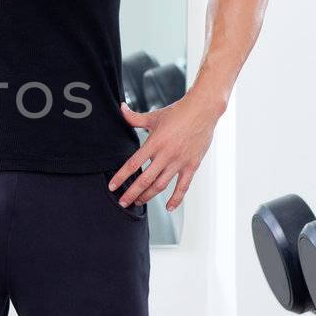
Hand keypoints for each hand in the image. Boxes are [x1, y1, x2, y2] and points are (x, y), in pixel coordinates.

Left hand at [109, 91, 222, 210]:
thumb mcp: (154, 116)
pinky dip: (176, 198)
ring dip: (148, 196)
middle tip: (123, 203)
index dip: (121, 177)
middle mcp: (166, 154)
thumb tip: (121, 108)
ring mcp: (179, 162)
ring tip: (139, 202)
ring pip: (161, 185)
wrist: (203, 110)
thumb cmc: (178, 112)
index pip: (133, 164)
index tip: (112, 187)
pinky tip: (169, 208)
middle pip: (145, 179)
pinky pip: (183, 186)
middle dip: (132, 193)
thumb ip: (134, 118)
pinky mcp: (192, 165)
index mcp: (154, 143)